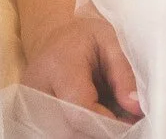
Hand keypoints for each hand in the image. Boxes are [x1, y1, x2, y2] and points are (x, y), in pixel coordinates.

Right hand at [20, 9, 143, 121]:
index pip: (81, 111)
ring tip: (109, 115)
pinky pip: (60, 132)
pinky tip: (94, 120)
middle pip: (71, 130)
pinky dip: (81, 130)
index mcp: (59, 66)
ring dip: (92, 131)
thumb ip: (124, 74)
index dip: (109, 122)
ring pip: (65, 134)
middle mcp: (36, 89)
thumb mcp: (111, 42)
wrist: (54, 38)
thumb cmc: (84, 37)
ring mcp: (30, 106)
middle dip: (102, 131)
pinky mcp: (30, 118)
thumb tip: (136, 108)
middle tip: (124, 120)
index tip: (130, 118)